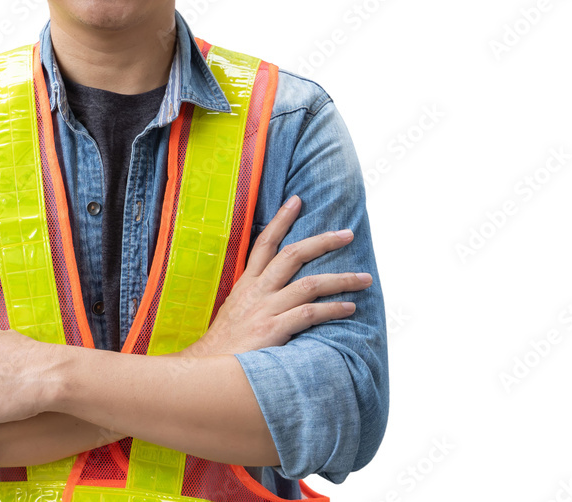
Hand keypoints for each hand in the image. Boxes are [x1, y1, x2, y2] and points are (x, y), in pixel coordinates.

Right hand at [183, 196, 370, 355]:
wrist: (206, 370)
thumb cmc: (224, 344)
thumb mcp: (235, 311)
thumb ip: (255, 297)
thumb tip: (277, 288)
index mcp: (246, 284)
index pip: (264, 243)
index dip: (280, 220)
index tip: (296, 201)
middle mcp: (257, 291)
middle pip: (292, 255)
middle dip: (322, 241)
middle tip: (347, 234)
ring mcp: (265, 310)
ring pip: (308, 284)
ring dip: (340, 280)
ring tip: (364, 278)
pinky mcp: (272, 330)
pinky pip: (308, 314)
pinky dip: (331, 309)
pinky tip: (349, 308)